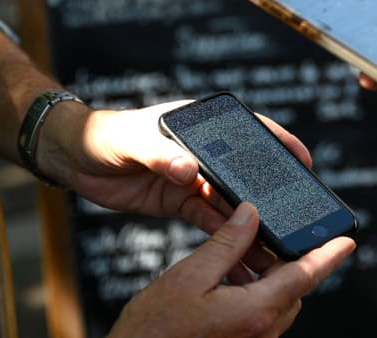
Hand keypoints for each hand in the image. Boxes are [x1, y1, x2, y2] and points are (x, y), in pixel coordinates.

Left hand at [37, 101, 311, 233]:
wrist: (73, 160)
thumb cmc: (104, 135)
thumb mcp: (132, 139)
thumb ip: (160, 153)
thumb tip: (189, 171)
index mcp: (200, 125)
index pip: (249, 129)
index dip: (279, 143)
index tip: (303, 159)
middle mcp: (204, 152)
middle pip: (246, 172)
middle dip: (270, 192)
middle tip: (295, 212)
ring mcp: (195, 178)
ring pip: (232, 202)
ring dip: (251, 221)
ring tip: (272, 240)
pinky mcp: (182, 202)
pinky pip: (211, 221)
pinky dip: (228, 236)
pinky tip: (243, 250)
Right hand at [107, 202, 356, 337]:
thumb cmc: (155, 330)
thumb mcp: (189, 276)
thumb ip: (226, 243)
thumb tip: (251, 214)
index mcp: (256, 310)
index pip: (305, 276)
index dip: (329, 256)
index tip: (347, 241)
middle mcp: (261, 331)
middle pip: (292, 288)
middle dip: (286, 260)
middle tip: (268, 234)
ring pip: (276, 302)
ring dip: (267, 277)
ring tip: (240, 253)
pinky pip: (260, 316)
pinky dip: (253, 293)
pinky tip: (228, 280)